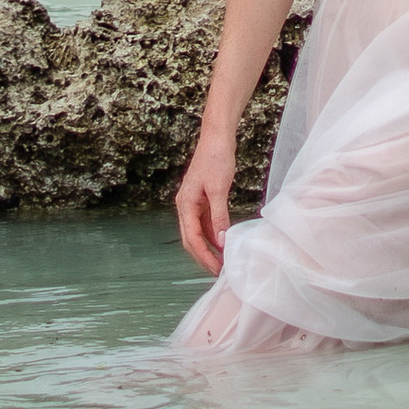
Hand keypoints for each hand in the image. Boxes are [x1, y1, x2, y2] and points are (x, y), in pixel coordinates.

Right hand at [174, 129, 235, 273]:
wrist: (217, 137)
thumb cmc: (216, 159)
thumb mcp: (219, 190)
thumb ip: (219, 217)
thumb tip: (221, 241)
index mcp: (185, 204)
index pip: (192, 238)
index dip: (204, 256)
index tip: (217, 268)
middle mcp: (185, 206)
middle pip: (192, 239)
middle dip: (204, 256)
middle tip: (219, 271)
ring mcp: (193, 203)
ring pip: (198, 232)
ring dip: (209, 247)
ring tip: (222, 261)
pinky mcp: (203, 199)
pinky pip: (206, 223)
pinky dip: (213, 235)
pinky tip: (223, 242)